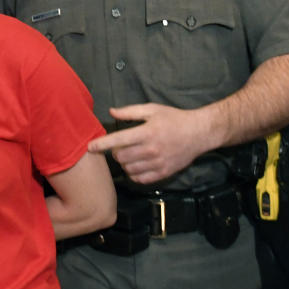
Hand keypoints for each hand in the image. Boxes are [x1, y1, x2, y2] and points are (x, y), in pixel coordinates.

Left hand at [87, 104, 215, 184]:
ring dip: (125, 164)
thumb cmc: (174, 119)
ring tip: (130, 155)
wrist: (198, 133)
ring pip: (129, 169)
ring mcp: (158, 163)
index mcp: (147, 132)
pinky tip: (137, 165)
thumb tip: (112, 112)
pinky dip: (134, 174)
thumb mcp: (152, 109)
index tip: (90, 147)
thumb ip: (130, 112)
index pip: (118, 140)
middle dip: (116, 153)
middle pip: (121, 157)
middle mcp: (151, 149)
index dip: (101, 144)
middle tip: (121, 147)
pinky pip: (140, 179)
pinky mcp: (163, 173)